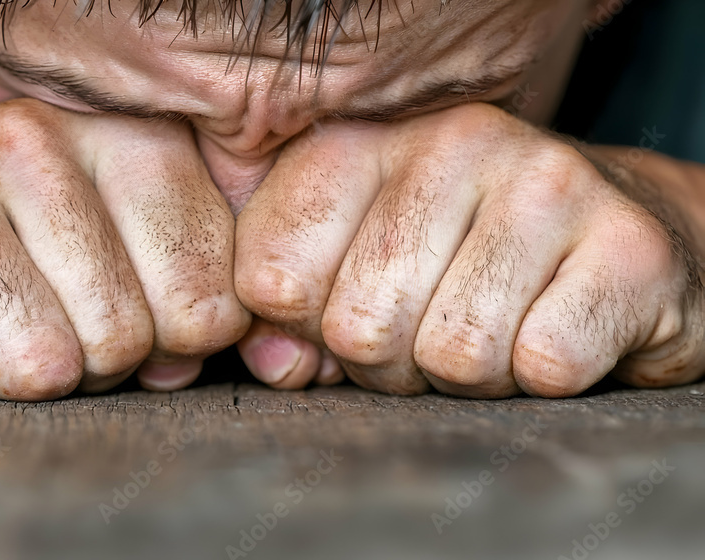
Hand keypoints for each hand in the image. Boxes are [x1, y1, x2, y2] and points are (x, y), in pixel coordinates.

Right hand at [0, 99, 248, 400]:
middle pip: (122, 333)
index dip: (178, 342)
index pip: (204, 293)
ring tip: (2, 335)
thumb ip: (190, 298)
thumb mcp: (130, 261)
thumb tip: (188, 354)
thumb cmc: (25, 263)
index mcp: (121, 133)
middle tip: (61, 331)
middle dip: (99, 365)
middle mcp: (28, 139)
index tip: (141, 320)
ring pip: (42, 362)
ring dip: (28, 379)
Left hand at [234, 103, 704, 397]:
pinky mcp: (628, 245)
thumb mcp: (353, 270)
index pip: (270, 276)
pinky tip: (552, 330)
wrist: (615, 247)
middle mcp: (452, 141)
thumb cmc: (461, 263)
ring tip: (495, 328)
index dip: (303, 330)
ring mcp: (547, 182)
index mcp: (362, 141)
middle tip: (432, 330)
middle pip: (358, 326)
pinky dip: (542, 379)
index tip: (347, 313)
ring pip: (452, 354)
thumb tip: (275, 365)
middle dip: (390, 364)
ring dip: (469, 376)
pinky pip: (543, 365)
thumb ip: (290, 311)